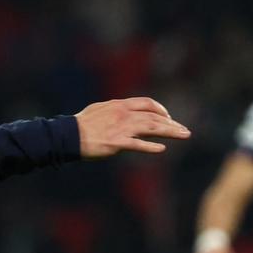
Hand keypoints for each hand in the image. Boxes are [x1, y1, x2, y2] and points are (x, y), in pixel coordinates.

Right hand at [76, 97, 190, 158]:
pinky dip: (150, 147)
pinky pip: (137, 144)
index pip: (147, 103)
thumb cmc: (81, 124)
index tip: (169, 117)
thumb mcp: (100, 109)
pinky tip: (161, 149)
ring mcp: (120, 128)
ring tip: (184, 136)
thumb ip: (115, 110)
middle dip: (172, 124)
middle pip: (154, 117)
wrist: (67, 135)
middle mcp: (123, 114)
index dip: (161, 110)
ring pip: (151, 128)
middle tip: (185, 131)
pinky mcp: (116, 143)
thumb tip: (126, 111)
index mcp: (119, 105)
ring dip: (170, 132)